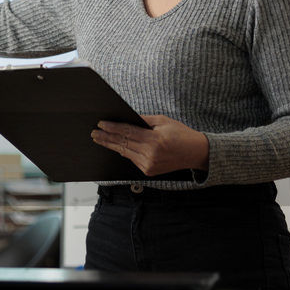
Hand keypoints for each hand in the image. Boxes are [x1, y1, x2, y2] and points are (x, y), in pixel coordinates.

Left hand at [91, 114, 209, 176]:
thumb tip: (125, 118)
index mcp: (155, 140)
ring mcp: (149, 165)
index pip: (128, 132)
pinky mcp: (148, 171)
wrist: (195, 153)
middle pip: (123, 144)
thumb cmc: (181, 134)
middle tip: (94, 133)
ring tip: (99, 139)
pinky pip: (132, 159)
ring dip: (111, 145)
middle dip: (107, 138)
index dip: (113, 128)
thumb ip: (143, 120)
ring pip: (125, 153)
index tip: (101, 124)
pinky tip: (115, 146)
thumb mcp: (163, 121)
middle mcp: (150, 154)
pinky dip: (123, 152)